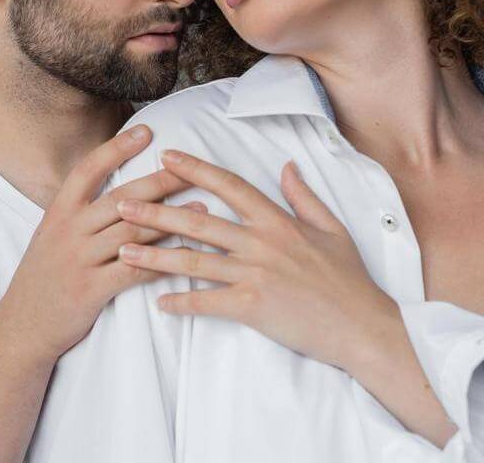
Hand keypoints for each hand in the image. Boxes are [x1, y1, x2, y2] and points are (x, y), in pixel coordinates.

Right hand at [0, 127, 207, 362]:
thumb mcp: (50, 237)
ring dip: (171, 219)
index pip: (89, 169)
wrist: (22, 327)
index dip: (117, 148)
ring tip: (201, 207)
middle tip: (192, 168)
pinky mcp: (91, 290)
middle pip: (121, 198)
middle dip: (160, 181)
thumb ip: (78, 214)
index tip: (146, 130)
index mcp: (58, 213)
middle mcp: (68, 231)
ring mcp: (79, 260)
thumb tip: (119, 190)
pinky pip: (134, 271)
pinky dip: (162, 261)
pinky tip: (185, 254)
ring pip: (132, 232)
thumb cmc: (43, 279)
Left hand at [115, 150, 398, 372]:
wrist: (363, 326)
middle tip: (120, 203)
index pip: (229, 186)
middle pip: (199, 221)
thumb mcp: (332, 229)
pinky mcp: (253, 307)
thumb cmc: (348, 280)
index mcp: (278, 220)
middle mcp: (262, 242)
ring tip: (122, 250)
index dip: (196, 169)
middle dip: (156, 211)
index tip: (166, 157)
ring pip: (195, 261)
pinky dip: (181, 301)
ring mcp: (256, 274)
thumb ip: (304, 196)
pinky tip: (158, 301)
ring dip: (154, 256)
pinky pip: (207, 302)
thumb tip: (287, 165)